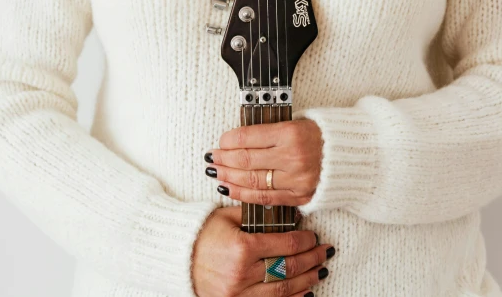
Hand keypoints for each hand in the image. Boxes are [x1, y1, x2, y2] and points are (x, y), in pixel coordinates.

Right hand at [192, 206, 332, 296]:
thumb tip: (287, 213)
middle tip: (324, 252)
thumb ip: (256, 215)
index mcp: (242, 247)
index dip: (304, 240)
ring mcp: (238, 293)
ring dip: (306, 281)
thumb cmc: (203, 232)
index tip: (313, 236)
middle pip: (288, 268)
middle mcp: (241, 273)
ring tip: (320, 271)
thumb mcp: (227, 217)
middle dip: (311, 259)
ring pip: (283, 290)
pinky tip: (304, 292)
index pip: (284, 244)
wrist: (176, 256)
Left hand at [205, 119, 321, 206]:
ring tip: (215, 173)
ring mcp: (297, 180)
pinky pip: (264, 198)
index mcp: (291, 133)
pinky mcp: (300, 196)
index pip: (248, 138)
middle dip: (224, 159)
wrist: (344, 154)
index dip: (228, 141)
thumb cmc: (314, 134)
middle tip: (211, 158)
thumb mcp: (291, 123)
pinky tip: (228, 188)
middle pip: (246, 161)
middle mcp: (294, 157)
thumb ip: (264, 132)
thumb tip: (231, 141)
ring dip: (228, 177)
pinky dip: (242, 194)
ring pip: (252, 181)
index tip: (220, 142)